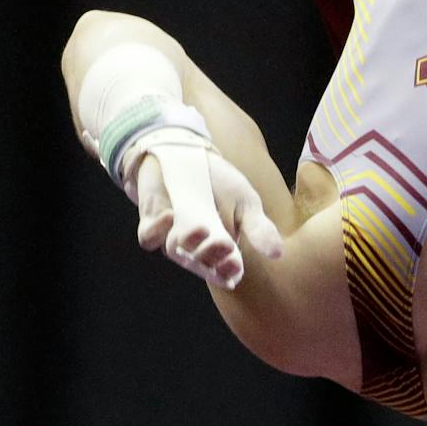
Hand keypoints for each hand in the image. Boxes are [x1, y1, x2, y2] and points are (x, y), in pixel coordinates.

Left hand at [132, 140, 284, 289]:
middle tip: (224, 245)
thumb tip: (278, 254)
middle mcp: (194, 248)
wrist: (189, 154)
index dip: (227, 271)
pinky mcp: (151, 222)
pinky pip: (148, 237)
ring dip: (188, 243)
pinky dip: (157, 230)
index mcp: (220, 248)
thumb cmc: (220, 184)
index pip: (223, 270)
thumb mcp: (246, 202)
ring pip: (174, 252)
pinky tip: (171, 217)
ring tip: (202, 228)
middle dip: (210, 258)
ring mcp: (171, 236)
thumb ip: (258, 228)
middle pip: (199, 265)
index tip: (236, 265)